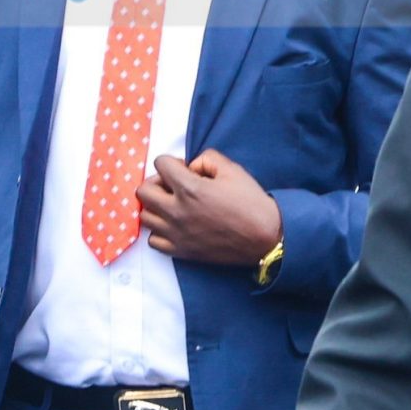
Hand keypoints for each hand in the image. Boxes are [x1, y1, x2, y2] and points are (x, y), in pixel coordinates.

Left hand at [141, 150, 281, 264]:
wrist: (267, 237)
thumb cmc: (252, 203)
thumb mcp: (233, 170)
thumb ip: (207, 158)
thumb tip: (190, 166)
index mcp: (189, 188)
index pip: (160, 164)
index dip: (173, 163)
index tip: (186, 171)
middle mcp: (177, 211)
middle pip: (143, 190)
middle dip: (157, 183)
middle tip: (175, 188)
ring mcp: (176, 233)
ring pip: (145, 216)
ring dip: (157, 208)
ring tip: (174, 208)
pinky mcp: (181, 250)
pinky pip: (153, 241)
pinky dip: (160, 232)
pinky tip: (175, 227)